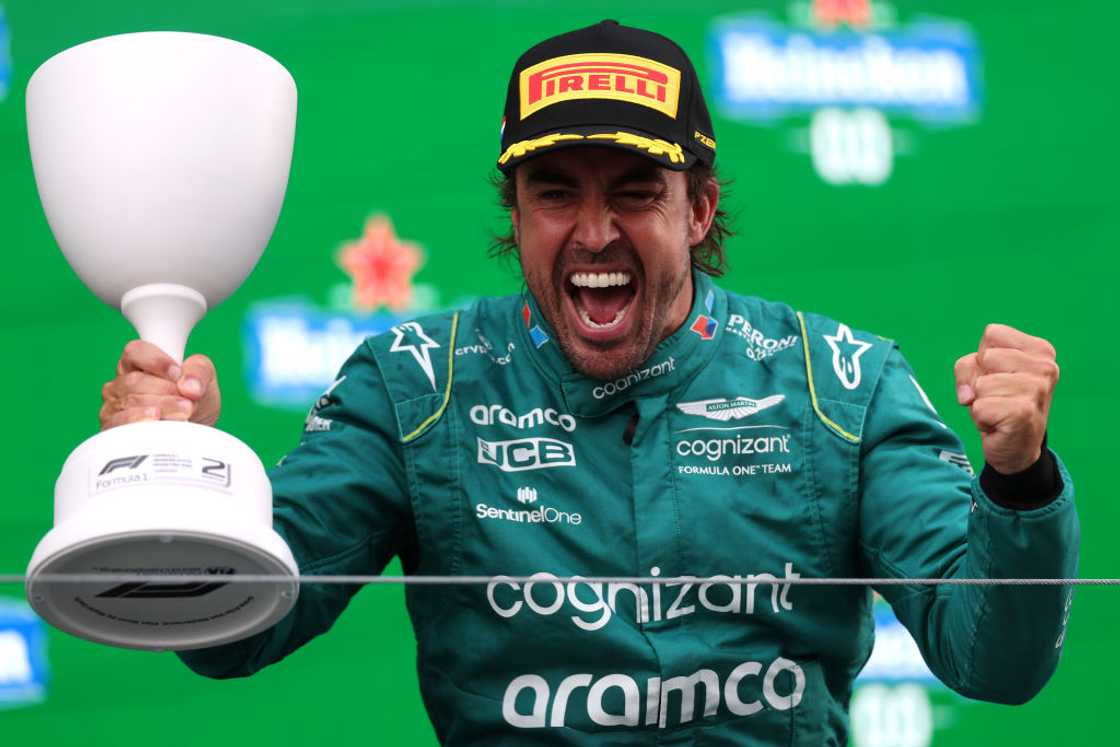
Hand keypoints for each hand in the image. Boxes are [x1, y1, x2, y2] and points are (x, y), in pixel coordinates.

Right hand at [99, 340, 220, 429]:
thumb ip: (199, 372)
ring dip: (161, 408)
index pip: (135, 351)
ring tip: (184, 413)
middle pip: (134, 381)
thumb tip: (188, 385)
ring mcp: (115, 406)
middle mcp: (122, 382)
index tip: (177, 374)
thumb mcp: (205, 379)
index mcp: (138, 363)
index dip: (156, 362)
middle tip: (188, 402)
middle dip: (165, 391)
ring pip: (130, 402)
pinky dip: (143, 422)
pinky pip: (121, 424)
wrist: (198, 431)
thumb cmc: (196, 400)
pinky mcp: (115, 428)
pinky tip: (158, 421)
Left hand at [954, 324, 1058, 473]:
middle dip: (979, 380)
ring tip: (999, 410)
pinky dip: (981, 418)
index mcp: (1040, 350)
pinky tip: (999, 424)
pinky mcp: (1023, 412)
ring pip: (980, 384)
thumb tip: (969, 395)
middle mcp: (1045, 366)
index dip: (982, 357)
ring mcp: (1037, 389)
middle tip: (998, 397)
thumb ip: (967, 368)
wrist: (1017, 448)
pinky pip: (979, 407)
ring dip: (981, 401)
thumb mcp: (981, 375)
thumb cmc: (999, 403)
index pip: (992, 333)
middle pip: (984, 356)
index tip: (997, 376)